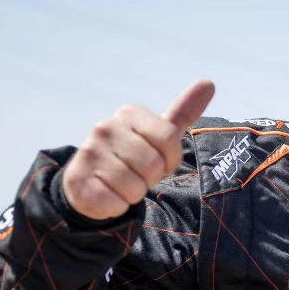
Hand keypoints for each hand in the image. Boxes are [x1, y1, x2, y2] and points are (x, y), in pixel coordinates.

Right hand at [62, 80, 214, 219]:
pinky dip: (117, 206)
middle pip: (153, 164)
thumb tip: (209, 83)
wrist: (88, 181)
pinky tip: (107, 194)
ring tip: (121, 183)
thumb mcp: (157, 134)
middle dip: (151, 177)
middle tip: (137, 174)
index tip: (159, 160)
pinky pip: (116, 203)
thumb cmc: (131, 156)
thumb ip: (182, 112)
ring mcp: (89, 154)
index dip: (170, 158)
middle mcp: (105, 128)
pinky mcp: (79, 182)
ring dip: (134, 193)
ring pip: (135, 186)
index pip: (169, 138)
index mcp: (129, 114)